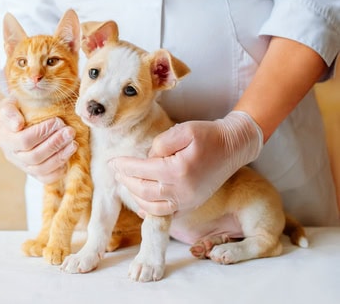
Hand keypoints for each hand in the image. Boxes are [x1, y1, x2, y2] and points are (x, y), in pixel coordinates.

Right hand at [0, 97, 77, 183]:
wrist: (22, 119)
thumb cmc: (18, 110)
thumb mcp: (10, 104)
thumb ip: (10, 112)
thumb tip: (17, 125)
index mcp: (5, 139)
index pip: (24, 141)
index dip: (42, 132)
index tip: (57, 121)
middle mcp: (12, 156)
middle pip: (34, 157)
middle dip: (55, 144)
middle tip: (70, 132)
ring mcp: (24, 166)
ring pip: (41, 169)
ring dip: (60, 156)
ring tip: (73, 143)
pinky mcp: (35, 173)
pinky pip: (47, 178)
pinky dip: (59, 170)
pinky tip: (68, 156)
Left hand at [109, 111, 262, 215]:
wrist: (233, 147)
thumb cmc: (209, 136)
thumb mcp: (183, 130)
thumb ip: (160, 143)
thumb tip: (147, 158)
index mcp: (178, 171)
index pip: (141, 171)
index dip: (124, 166)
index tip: (112, 162)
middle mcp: (182, 191)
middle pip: (142, 190)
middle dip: (126, 180)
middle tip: (116, 171)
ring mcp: (187, 201)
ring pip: (151, 205)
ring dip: (134, 195)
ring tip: (125, 182)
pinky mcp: (191, 204)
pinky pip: (166, 214)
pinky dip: (149, 211)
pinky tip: (140, 204)